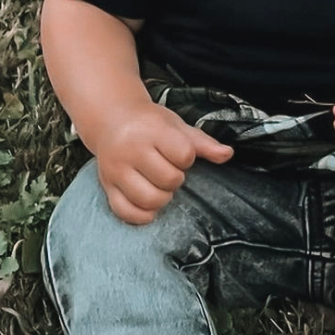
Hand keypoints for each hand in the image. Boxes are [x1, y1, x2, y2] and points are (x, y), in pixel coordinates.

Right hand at [96, 101, 232, 224]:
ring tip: (159, 186)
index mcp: (153, 131)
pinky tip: (147, 205)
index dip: (187, 158)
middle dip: (175, 179)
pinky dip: (141, 215)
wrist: (112, 119)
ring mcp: (116, 170)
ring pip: (148, 200)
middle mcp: (131, 150)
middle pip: (168, 180)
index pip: (183, 154)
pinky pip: (125, 212)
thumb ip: (203, 143)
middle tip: (169, 170)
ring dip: (162, 198)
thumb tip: (228, 154)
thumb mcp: (177, 125)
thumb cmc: (150, 124)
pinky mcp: (106, 186)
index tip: (179, 153)